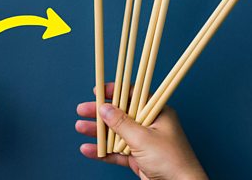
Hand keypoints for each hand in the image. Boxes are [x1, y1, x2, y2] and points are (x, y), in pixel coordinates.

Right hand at [76, 83, 207, 179]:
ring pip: (116, 133)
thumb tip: (104, 108)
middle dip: (100, 113)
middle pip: (120, 114)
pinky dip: (102, 151)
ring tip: (80, 127)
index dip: (116, 91)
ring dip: (98, 132)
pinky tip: (88, 149)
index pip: (134, 95)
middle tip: (82, 110)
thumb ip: (121, 123)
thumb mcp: (142, 138)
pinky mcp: (137, 158)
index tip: (98, 91)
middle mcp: (149, 125)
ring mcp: (142, 142)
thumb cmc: (170, 160)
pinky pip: (116, 152)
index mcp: (157, 113)